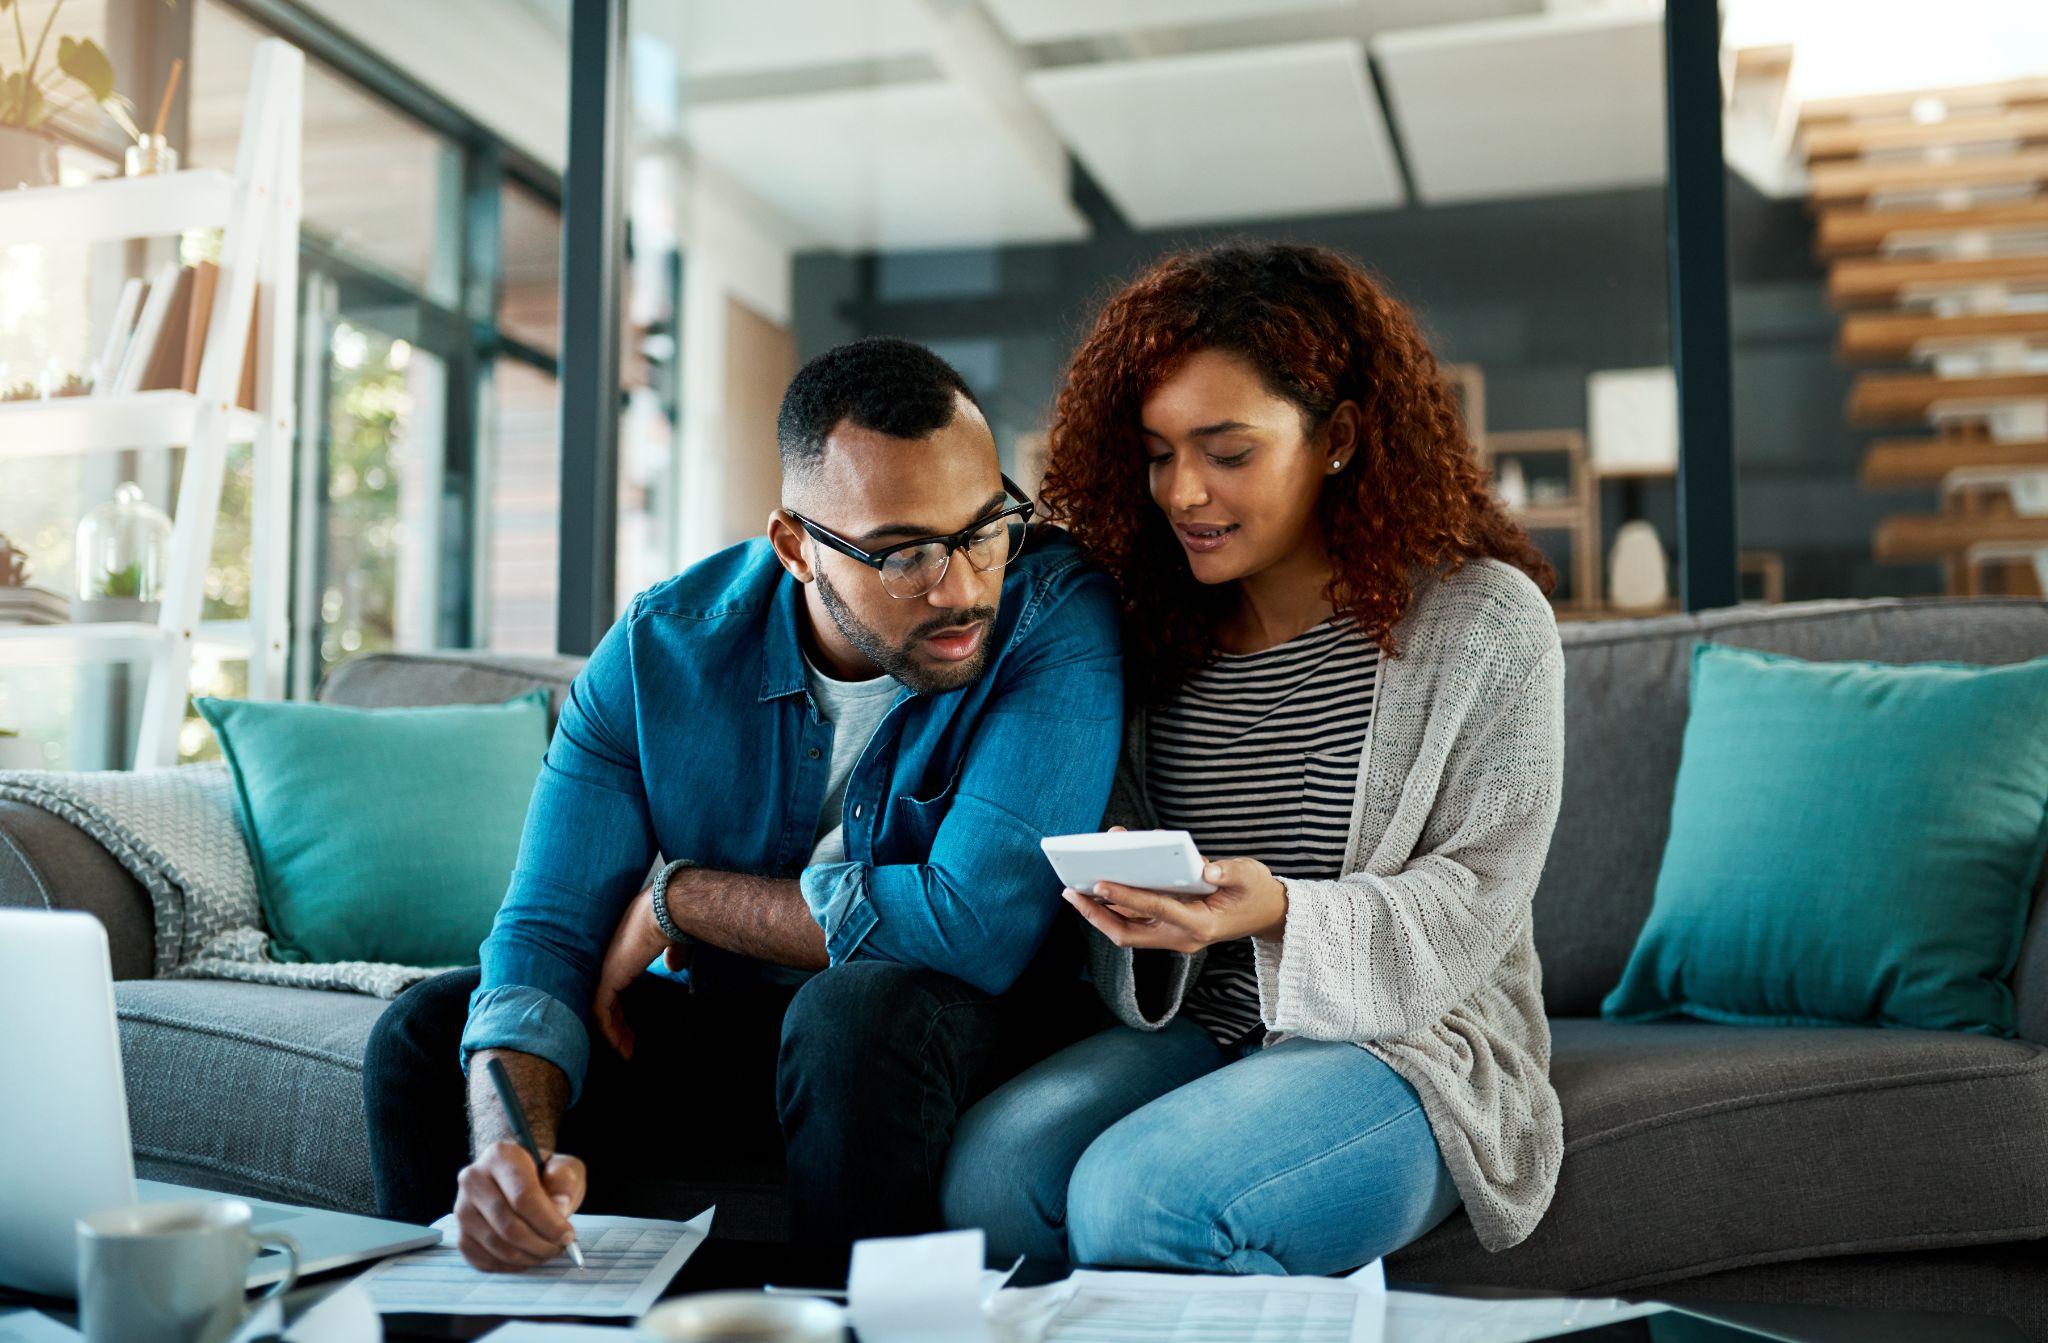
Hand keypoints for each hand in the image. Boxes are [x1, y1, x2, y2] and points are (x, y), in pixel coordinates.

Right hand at [452, 1140, 586, 1271]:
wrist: (517, 1179)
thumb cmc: (544, 1173)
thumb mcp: (564, 1166)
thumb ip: (565, 1181)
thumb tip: (559, 1207)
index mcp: (500, 1156)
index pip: (523, 1197)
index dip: (549, 1222)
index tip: (567, 1235)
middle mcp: (473, 1180)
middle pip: (509, 1225)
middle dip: (540, 1243)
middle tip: (560, 1247)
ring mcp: (462, 1209)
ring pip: (497, 1246)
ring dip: (528, 1256)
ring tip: (548, 1252)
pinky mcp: (461, 1235)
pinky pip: (485, 1260)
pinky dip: (511, 1266)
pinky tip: (528, 1257)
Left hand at [592, 884, 686, 1059]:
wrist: (667, 910)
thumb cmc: (673, 920)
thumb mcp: (673, 942)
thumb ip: (672, 954)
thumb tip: (675, 966)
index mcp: (623, 951)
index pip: (615, 985)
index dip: (621, 1008)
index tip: (632, 1027)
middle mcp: (610, 960)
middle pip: (607, 999)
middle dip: (618, 1024)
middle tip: (628, 1045)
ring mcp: (606, 969)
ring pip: (602, 1009)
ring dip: (614, 1033)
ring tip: (626, 1052)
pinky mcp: (608, 978)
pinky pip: (602, 1012)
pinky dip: (610, 1032)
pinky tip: (621, 1047)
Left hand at [1065, 849, 1286, 952]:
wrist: (1267, 914)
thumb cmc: (1256, 891)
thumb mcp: (1250, 875)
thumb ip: (1229, 872)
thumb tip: (1204, 868)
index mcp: (1200, 925)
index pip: (1155, 909)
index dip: (1127, 896)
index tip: (1101, 883)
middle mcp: (1180, 936)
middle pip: (1128, 933)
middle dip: (1097, 914)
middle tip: (1071, 892)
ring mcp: (1172, 936)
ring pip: (1127, 929)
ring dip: (1100, 911)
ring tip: (1075, 888)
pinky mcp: (1168, 929)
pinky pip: (1135, 921)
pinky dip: (1116, 905)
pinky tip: (1101, 886)